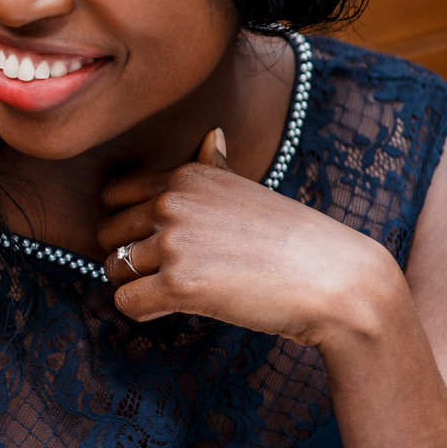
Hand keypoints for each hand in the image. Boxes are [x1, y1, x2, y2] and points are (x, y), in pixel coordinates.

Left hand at [96, 128, 403, 347]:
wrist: (338, 282)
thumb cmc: (295, 241)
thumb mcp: (249, 191)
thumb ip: (216, 167)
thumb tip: (210, 136)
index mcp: (186, 175)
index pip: (113, 196)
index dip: (128, 225)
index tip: (158, 242)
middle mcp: (173, 201)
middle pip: (108, 234)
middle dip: (129, 258)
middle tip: (168, 273)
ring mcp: (174, 241)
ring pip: (113, 269)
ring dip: (138, 285)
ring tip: (178, 291)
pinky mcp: (179, 284)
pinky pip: (126, 302)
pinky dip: (143, 311)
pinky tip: (173, 309)